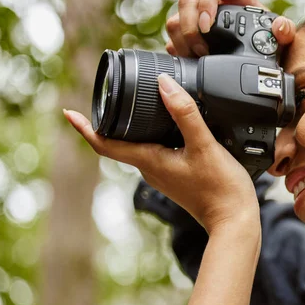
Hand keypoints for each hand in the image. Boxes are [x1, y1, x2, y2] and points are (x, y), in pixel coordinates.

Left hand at [64, 74, 258, 236]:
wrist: (234, 220)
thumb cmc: (220, 189)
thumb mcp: (204, 146)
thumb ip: (185, 114)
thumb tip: (164, 84)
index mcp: (150, 161)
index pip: (104, 145)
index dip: (85, 128)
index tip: (69, 112)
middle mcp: (151, 168)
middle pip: (119, 142)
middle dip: (109, 119)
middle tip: (106, 94)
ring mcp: (163, 172)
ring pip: (138, 144)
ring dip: (132, 125)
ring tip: (136, 102)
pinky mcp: (177, 174)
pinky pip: (156, 149)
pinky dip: (154, 132)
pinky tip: (168, 122)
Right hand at [166, 0, 296, 56]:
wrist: (257, 56)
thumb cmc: (267, 40)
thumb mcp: (280, 37)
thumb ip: (285, 31)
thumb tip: (280, 26)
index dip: (208, 1)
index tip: (208, 24)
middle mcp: (210, 2)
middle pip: (188, 3)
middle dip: (191, 29)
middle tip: (203, 51)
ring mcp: (195, 17)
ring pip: (175, 20)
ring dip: (182, 41)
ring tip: (197, 58)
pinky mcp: (186, 34)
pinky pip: (172, 38)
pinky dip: (178, 51)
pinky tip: (189, 62)